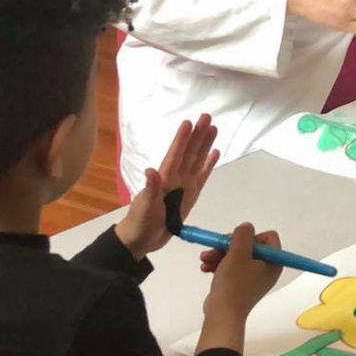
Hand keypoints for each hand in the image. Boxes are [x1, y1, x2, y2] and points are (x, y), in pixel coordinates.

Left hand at [115, 115, 218, 259]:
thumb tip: (152, 171)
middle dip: (198, 135)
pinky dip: (208, 165)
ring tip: (214, 129)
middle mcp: (176, 178)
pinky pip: (202, 177)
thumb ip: (150, 189)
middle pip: (190, 153)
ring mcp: (184, 186)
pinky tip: (215, 154)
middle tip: (207, 117)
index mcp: (165, 178)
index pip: (176, 154)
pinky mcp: (191, 196)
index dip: (182, 139)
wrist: (142, 238)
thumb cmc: (141, 222)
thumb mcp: (145, 206)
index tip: (189, 122)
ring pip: (197, 160)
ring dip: (205, 145)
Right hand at [202, 222, 282, 315]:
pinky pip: (231, 267)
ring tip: (204, 259)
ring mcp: (253, 277)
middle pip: (250, 245)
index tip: (237, 243)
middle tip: (215, 248)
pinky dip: (218, 265)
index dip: (251, 236)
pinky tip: (204, 268)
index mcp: (273, 262)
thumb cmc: (234, 283)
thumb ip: (244, 235)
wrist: (222, 314)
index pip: (269, 237)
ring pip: (237, 255)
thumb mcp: (238, 254)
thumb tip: (247, 227)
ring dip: (219, 254)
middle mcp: (267, 269)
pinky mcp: (240, 284)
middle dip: (229, 245)